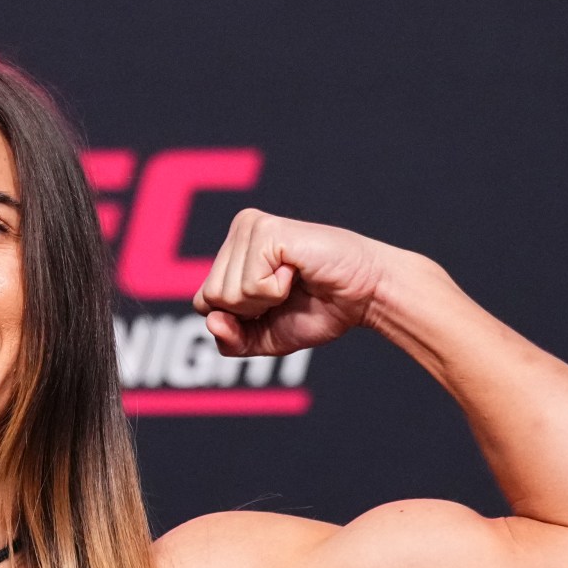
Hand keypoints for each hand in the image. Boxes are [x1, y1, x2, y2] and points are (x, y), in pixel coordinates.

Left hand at [191, 211, 390, 358]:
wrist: (363, 296)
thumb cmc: (318, 311)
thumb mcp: (264, 338)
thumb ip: (231, 340)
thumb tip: (212, 321)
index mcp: (233, 252)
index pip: (203, 302)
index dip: (237, 321)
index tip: (272, 306)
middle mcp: (239, 232)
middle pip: (210, 298)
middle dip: (249, 312)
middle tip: (285, 293)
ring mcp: (251, 227)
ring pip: (225, 293)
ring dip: (264, 301)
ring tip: (292, 280)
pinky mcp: (266, 230)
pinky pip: (249, 285)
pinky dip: (275, 291)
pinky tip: (296, 272)